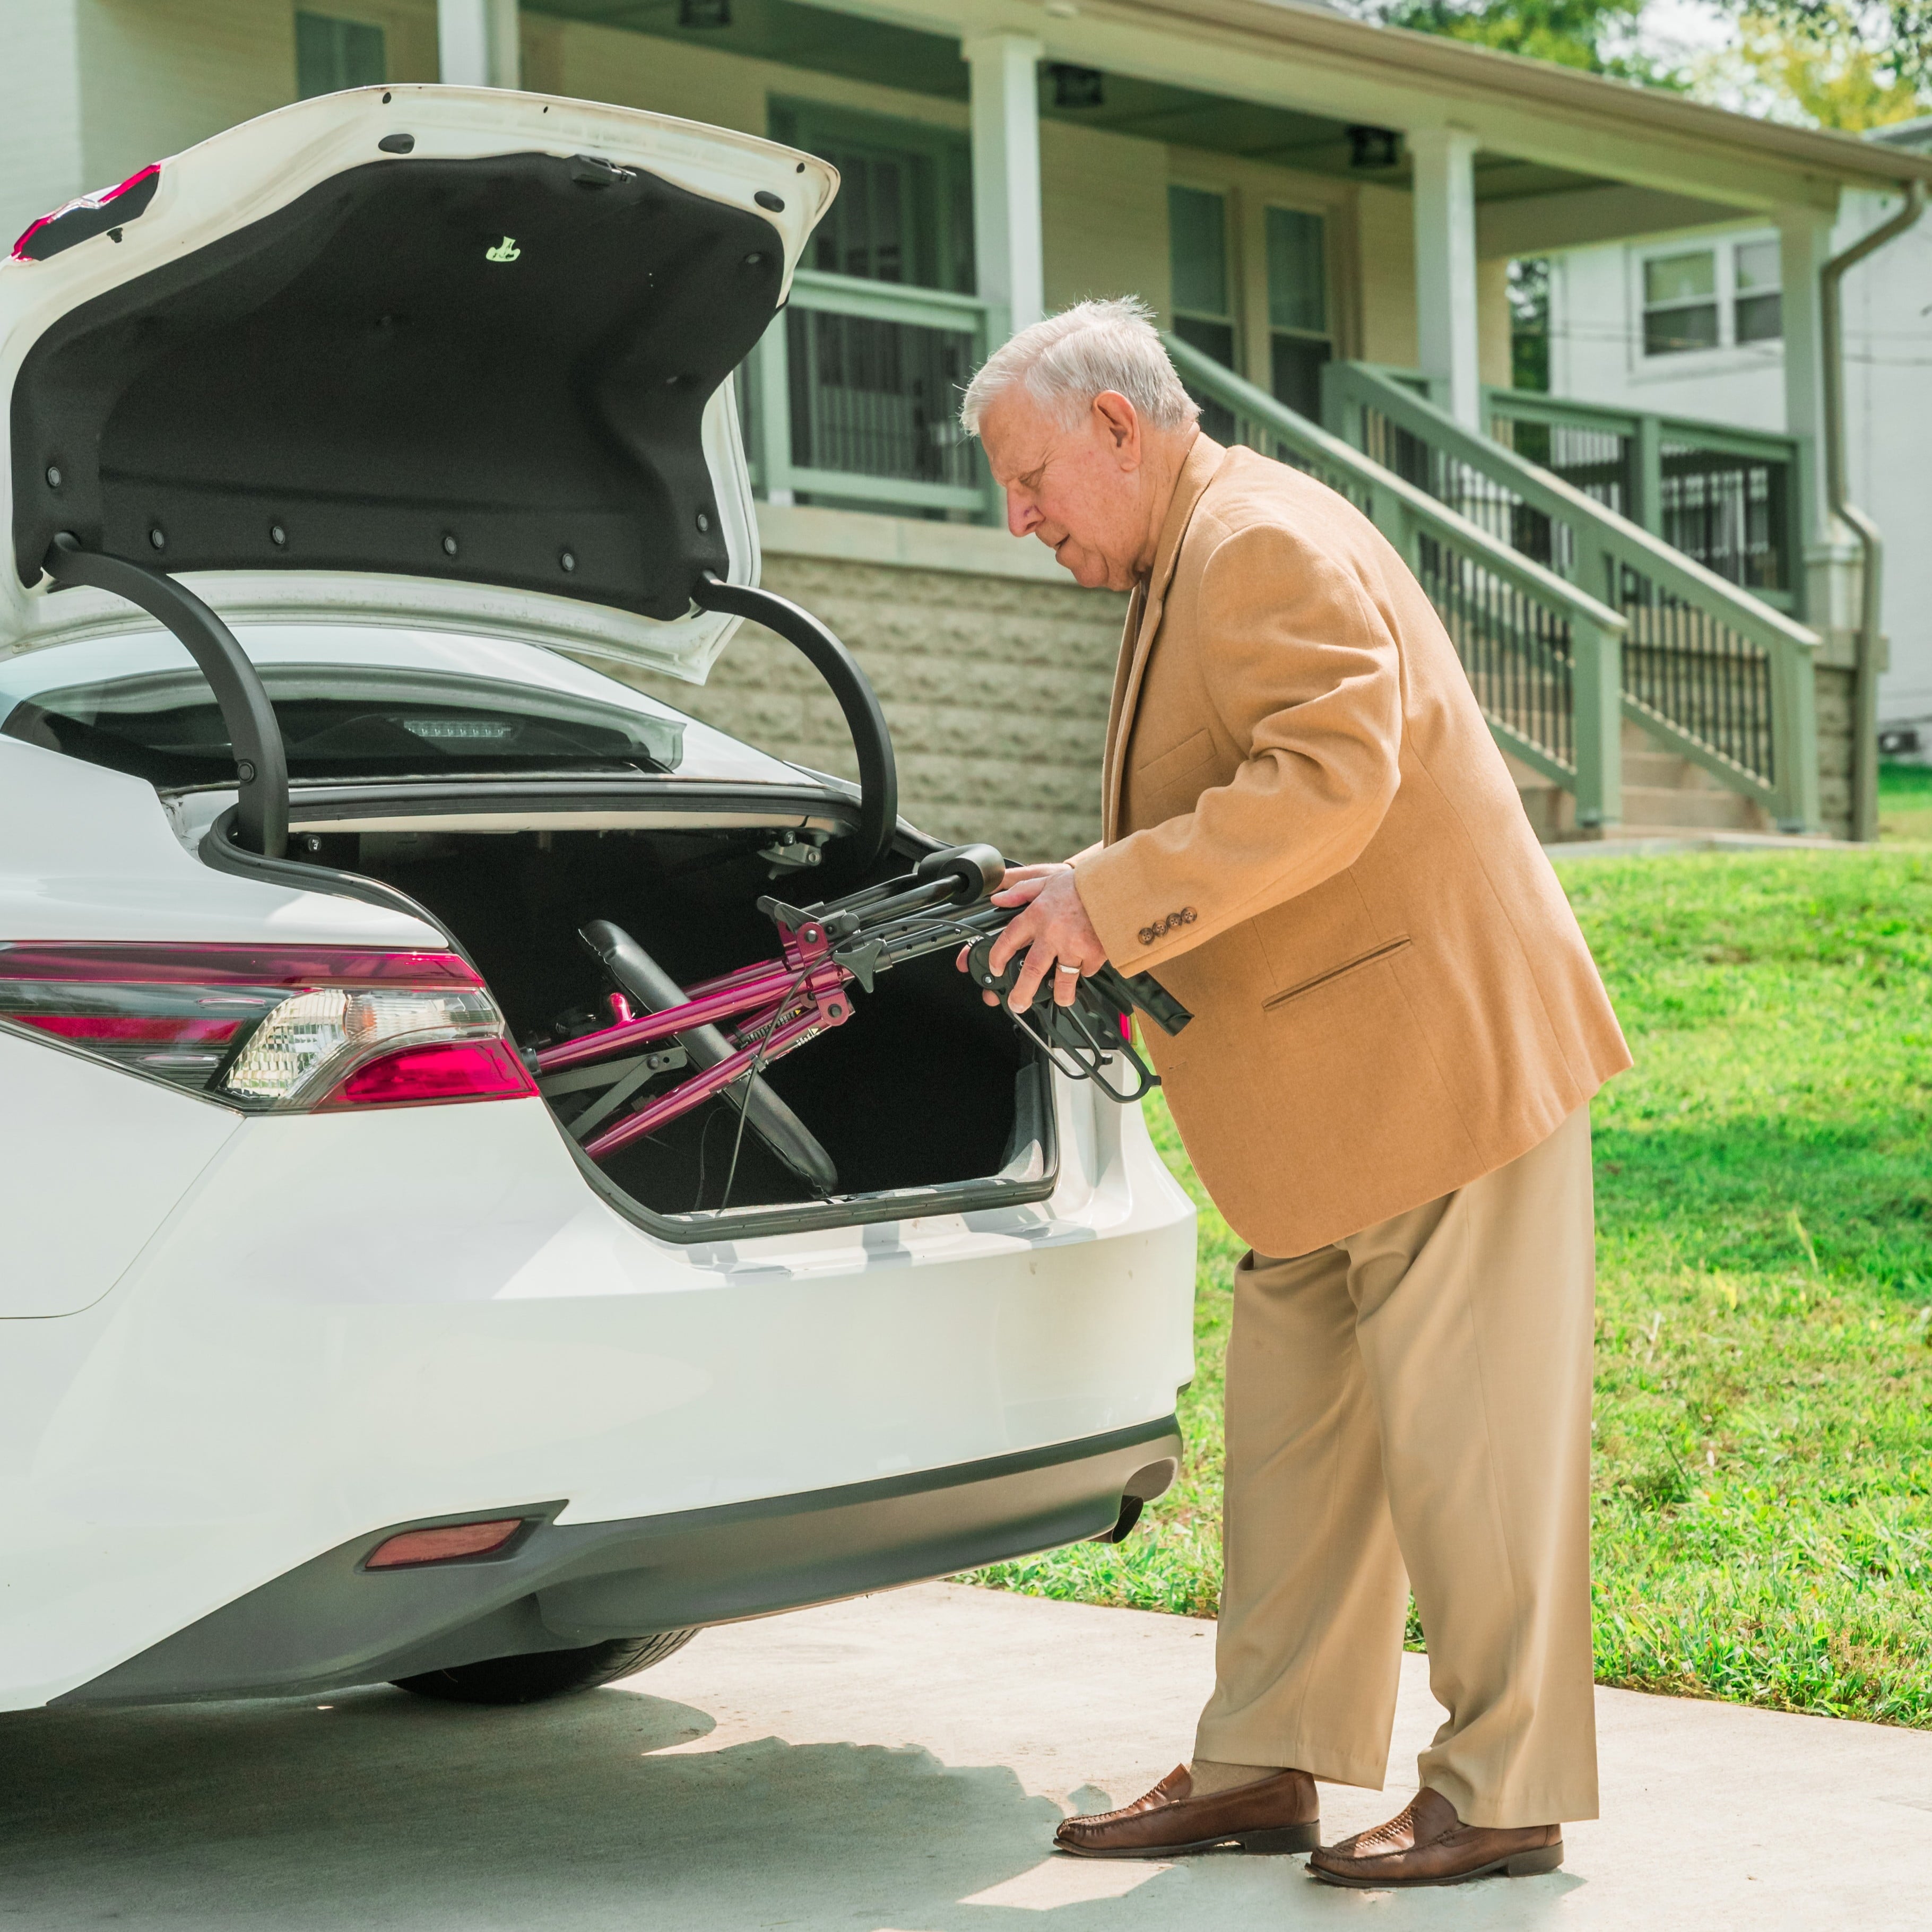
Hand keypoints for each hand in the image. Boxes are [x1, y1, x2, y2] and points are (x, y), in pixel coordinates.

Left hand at [985, 865, 1108, 1010]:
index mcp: (1037, 915)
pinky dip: (1086, 970)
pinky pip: (1087, 970)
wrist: (1117, 885)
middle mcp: (1052, 933)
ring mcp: (1074, 946)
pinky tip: (1086, 965)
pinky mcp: (1094, 953)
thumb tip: (998, 899)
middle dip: (1022, 992)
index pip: (1009, 939)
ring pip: (1062, 980)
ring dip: (1060, 995)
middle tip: (1018, 1004)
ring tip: (1061, 1000)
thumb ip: (1021, 890)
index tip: (996, 968)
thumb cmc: (1082, 884)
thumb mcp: (1047, 880)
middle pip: (1032, 970)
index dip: (998, 957)